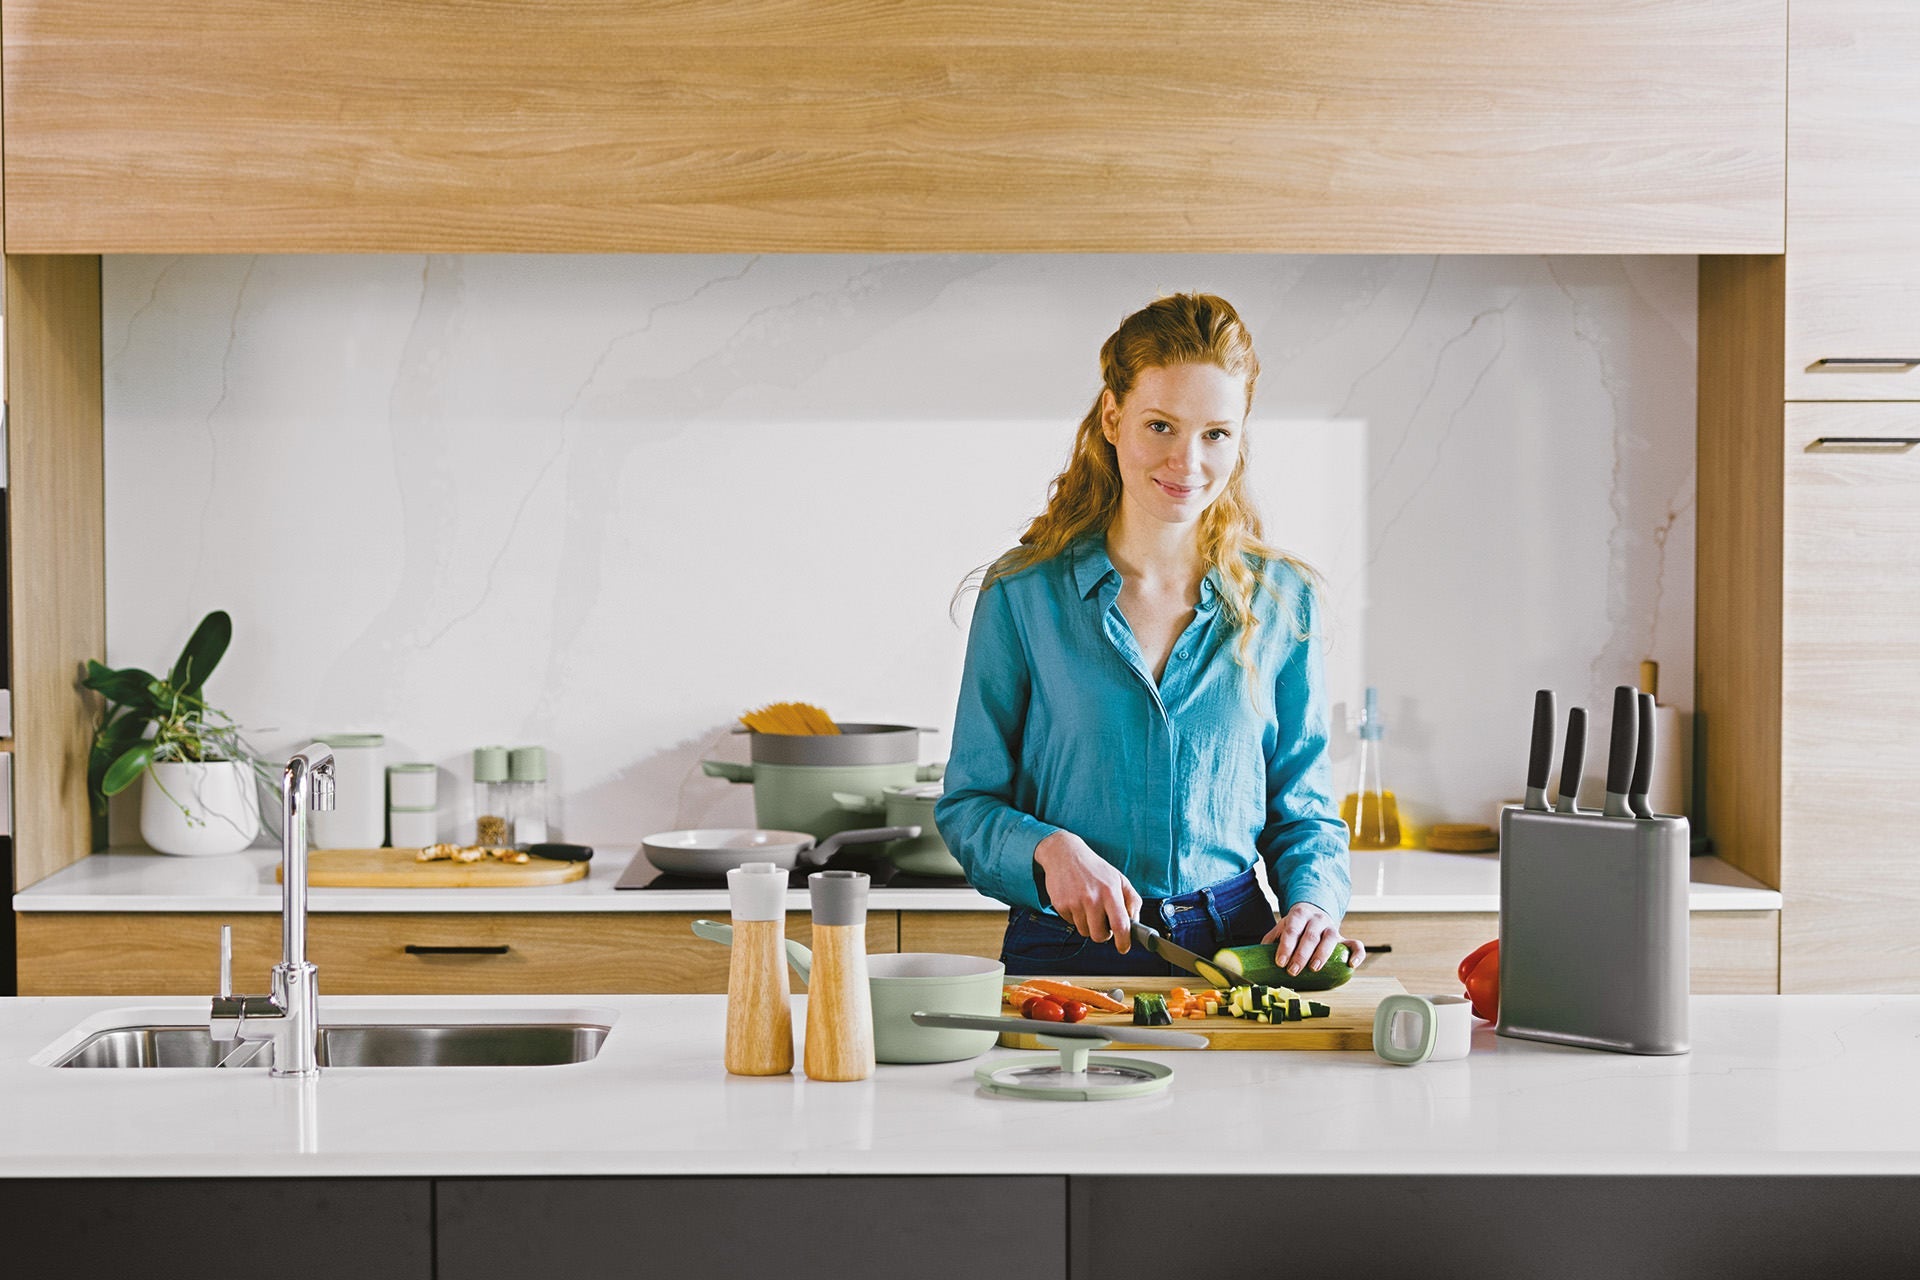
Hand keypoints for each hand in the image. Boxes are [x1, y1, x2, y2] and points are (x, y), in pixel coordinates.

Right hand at [1033, 831, 1142, 951]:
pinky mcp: (1060, 905)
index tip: (1124, 948)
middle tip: (1103, 924)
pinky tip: (1076, 901)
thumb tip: (1134, 922)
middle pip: (1099, 936)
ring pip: (1084, 931)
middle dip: (1103, 935)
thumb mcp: (1119, 878)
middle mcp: (1092, 898)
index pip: (1121, 924)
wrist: (1065, 854)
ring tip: (1088, 907)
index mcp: (1110, 892)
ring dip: (1088, 924)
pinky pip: (1071, 923)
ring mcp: (1075, 902)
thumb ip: (1132, 900)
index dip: (1124, 941)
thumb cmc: (1094, 868)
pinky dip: (1075, 917)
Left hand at [1261, 904, 1365, 976]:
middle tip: (1292, 970)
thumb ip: (1271, 940)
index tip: (1279, 962)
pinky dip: (1357, 954)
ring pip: (1330, 939)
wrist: (1314, 912)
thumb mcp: (1281, 927)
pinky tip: (1351, 965)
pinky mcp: (1344, 938)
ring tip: (1314, 968)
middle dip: (1300, 954)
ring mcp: (1332, 928)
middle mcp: (1317, 919)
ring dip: (1322, 954)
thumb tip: (1254, 959)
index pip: (1292, 930)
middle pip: (1310, 936)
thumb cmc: (1295, 926)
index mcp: (1299, 915)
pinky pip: (1355, 944)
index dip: (1285, 946)